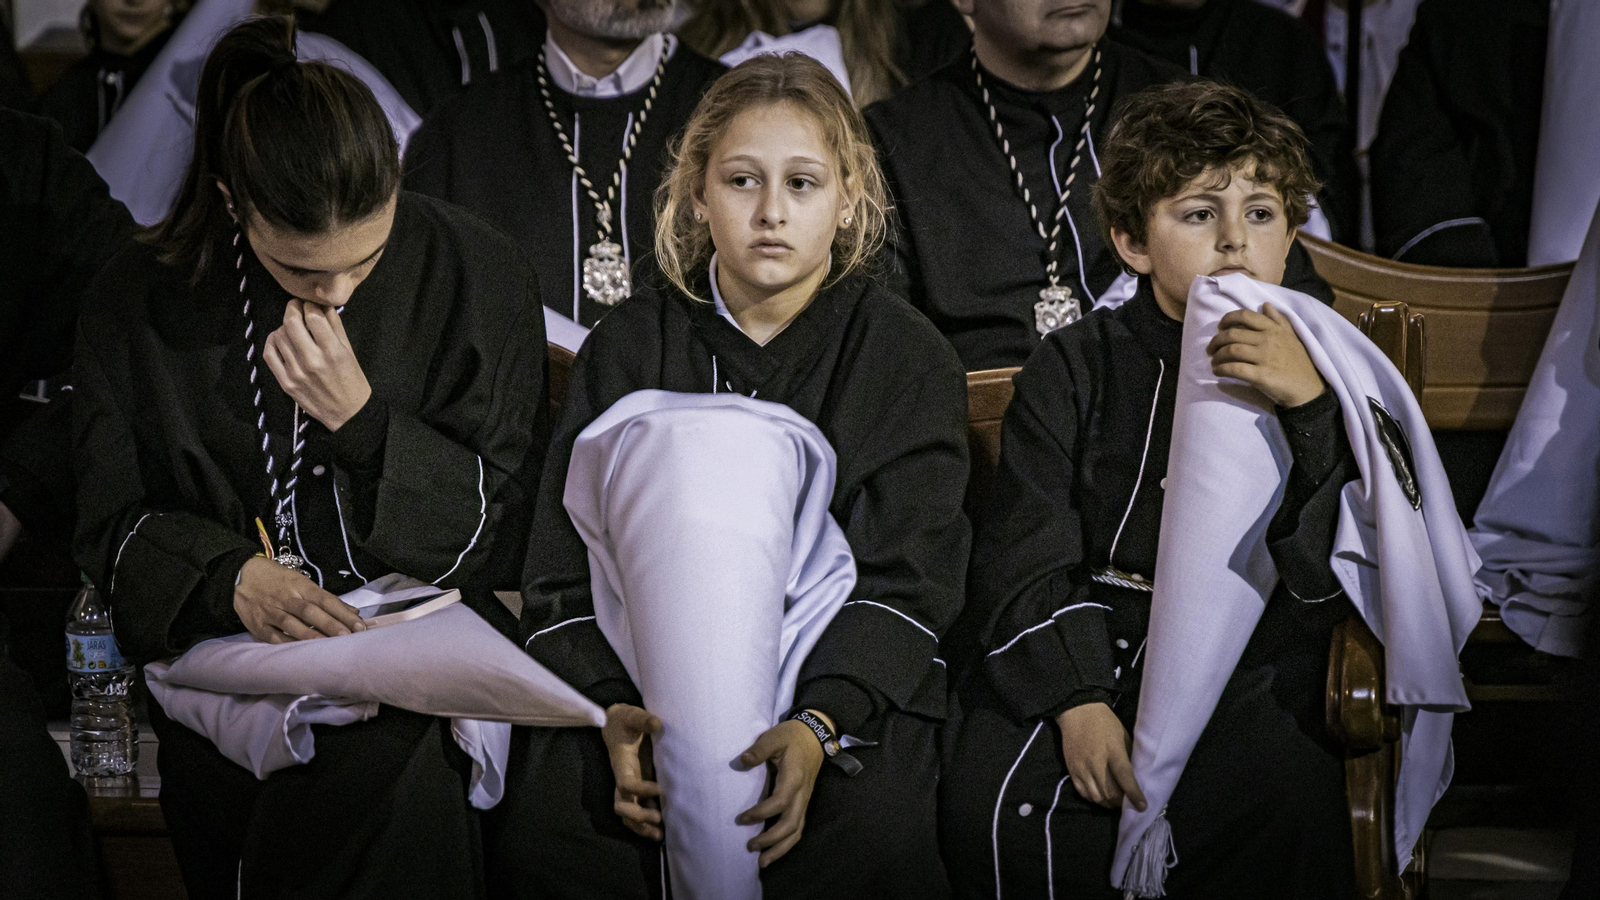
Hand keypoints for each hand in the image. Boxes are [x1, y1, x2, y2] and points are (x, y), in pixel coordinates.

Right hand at [232, 556, 366, 642]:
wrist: (240, 575)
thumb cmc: (278, 579)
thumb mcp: (301, 582)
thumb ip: (326, 599)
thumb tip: (353, 612)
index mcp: (300, 585)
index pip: (325, 599)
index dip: (342, 613)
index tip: (359, 625)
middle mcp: (286, 598)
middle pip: (310, 612)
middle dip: (330, 625)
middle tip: (348, 637)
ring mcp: (270, 612)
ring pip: (292, 625)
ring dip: (311, 637)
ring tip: (329, 649)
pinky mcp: (257, 625)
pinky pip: (273, 637)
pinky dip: (288, 645)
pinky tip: (301, 653)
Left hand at [263, 299, 371, 430]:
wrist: (347, 412)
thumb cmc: (352, 379)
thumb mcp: (349, 351)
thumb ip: (335, 326)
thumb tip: (321, 304)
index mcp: (333, 352)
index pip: (313, 317)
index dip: (309, 305)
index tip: (309, 304)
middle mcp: (312, 361)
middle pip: (291, 323)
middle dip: (293, 309)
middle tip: (296, 307)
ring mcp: (296, 373)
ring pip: (279, 335)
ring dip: (284, 326)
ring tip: (292, 327)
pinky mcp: (285, 382)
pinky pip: (269, 353)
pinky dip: (272, 341)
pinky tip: (280, 339)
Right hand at [602, 704, 663, 840]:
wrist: (616, 723)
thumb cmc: (624, 720)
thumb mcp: (631, 714)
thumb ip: (642, 719)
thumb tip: (656, 724)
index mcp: (621, 764)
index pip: (626, 784)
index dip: (640, 790)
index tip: (660, 789)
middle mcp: (622, 778)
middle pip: (622, 806)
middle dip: (638, 816)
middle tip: (659, 818)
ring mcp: (629, 785)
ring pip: (627, 814)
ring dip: (641, 827)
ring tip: (661, 836)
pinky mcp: (637, 787)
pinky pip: (636, 810)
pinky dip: (646, 823)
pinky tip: (663, 830)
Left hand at [736, 712, 829, 866]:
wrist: (814, 736)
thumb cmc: (791, 737)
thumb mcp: (775, 737)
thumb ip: (759, 749)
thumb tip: (743, 761)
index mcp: (794, 778)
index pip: (779, 802)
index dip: (761, 813)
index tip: (741, 818)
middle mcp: (801, 794)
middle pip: (791, 825)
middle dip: (771, 840)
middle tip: (750, 847)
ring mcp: (804, 800)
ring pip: (797, 830)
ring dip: (780, 848)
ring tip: (762, 861)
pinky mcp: (803, 803)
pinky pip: (798, 827)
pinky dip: (786, 842)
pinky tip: (773, 850)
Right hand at [1055, 702, 1146, 809]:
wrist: (1078, 712)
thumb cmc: (1105, 723)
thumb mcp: (1123, 736)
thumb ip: (1128, 757)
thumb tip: (1136, 777)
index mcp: (1112, 750)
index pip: (1124, 777)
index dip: (1134, 794)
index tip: (1142, 807)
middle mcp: (1096, 762)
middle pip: (1110, 792)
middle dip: (1121, 803)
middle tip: (1128, 804)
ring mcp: (1082, 768)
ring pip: (1096, 797)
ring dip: (1108, 803)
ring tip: (1115, 801)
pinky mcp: (1072, 770)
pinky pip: (1083, 793)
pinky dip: (1094, 799)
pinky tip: (1101, 796)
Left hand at [1206, 303, 1325, 407]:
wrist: (1308, 389)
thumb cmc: (1299, 362)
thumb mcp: (1291, 336)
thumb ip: (1278, 320)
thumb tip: (1265, 304)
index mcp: (1274, 329)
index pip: (1245, 316)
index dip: (1228, 319)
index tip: (1220, 327)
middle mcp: (1268, 340)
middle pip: (1232, 334)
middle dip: (1216, 341)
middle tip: (1211, 349)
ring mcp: (1265, 358)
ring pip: (1231, 351)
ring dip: (1217, 356)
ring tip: (1214, 362)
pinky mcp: (1261, 376)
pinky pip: (1234, 369)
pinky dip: (1222, 369)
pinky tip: (1218, 372)